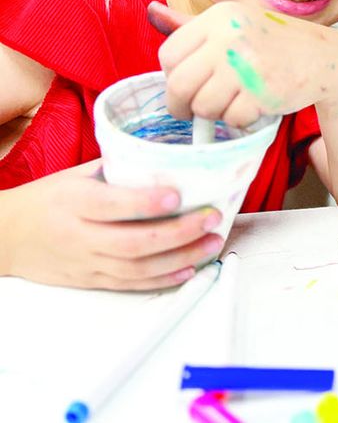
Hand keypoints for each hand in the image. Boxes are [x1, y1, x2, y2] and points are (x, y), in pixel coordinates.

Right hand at [2, 160, 224, 289]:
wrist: (6, 236)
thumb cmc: (46, 200)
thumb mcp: (74, 176)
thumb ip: (117, 169)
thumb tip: (163, 159)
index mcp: (74, 202)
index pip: (113, 205)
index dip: (146, 202)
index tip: (177, 195)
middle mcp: (80, 235)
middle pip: (133, 242)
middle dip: (178, 233)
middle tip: (211, 219)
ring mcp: (86, 262)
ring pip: (137, 267)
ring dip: (181, 257)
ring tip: (211, 242)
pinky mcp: (91, 281)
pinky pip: (131, 284)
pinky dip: (163, 278)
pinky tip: (189, 268)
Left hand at [151, 1, 337, 126]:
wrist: (324, 58)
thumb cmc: (272, 42)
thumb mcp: (233, 24)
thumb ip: (191, 25)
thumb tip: (151, 12)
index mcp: (219, 17)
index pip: (169, 54)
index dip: (172, 75)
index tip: (184, 83)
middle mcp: (229, 37)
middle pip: (179, 84)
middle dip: (181, 105)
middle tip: (189, 111)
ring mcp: (246, 65)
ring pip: (204, 106)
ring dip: (214, 113)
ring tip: (231, 102)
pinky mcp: (261, 92)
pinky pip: (232, 119)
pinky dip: (239, 119)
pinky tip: (253, 105)